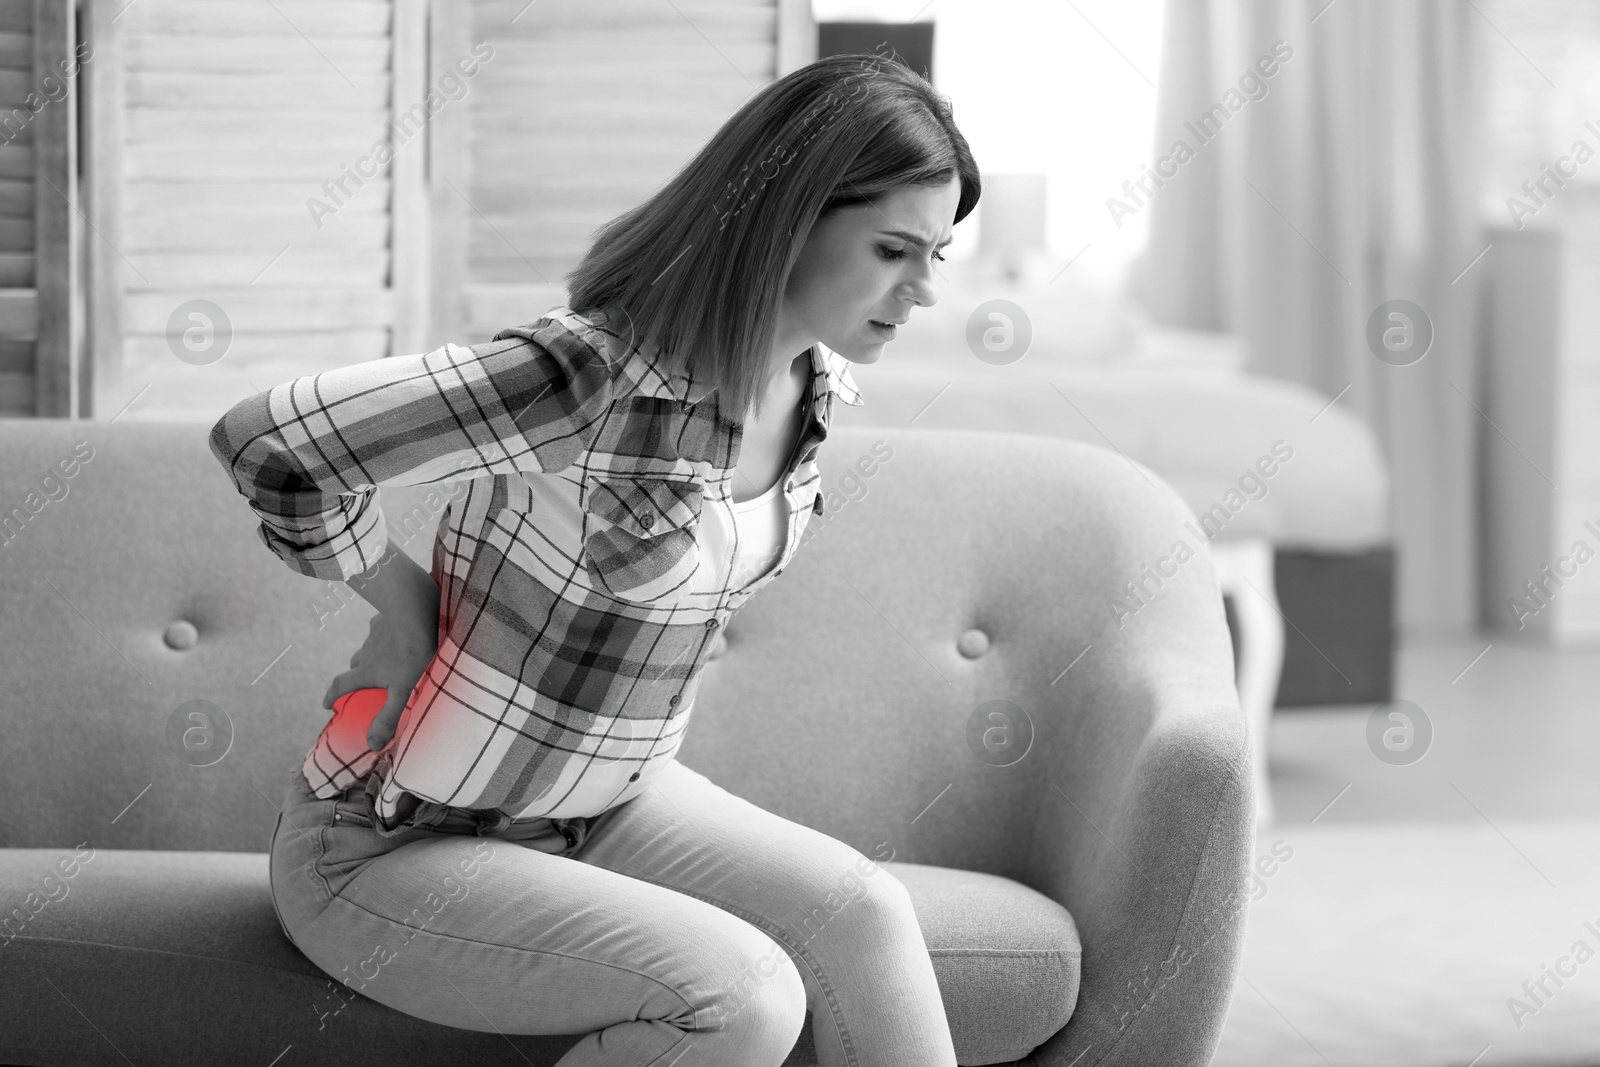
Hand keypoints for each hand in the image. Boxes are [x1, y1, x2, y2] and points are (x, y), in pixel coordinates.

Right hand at [322, 609, 438, 750]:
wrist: (417, 609)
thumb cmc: (412, 652)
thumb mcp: (403, 690)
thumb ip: (388, 716)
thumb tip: (372, 745)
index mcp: (368, 670)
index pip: (341, 685)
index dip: (331, 696)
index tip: (326, 704)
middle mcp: (367, 651)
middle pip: (356, 664)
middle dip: (357, 673)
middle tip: (364, 680)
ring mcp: (376, 632)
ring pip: (369, 645)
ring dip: (374, 653)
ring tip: (388, 657)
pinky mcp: (388, 616)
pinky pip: (383, 626)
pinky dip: (387, 632)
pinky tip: (401, 631)